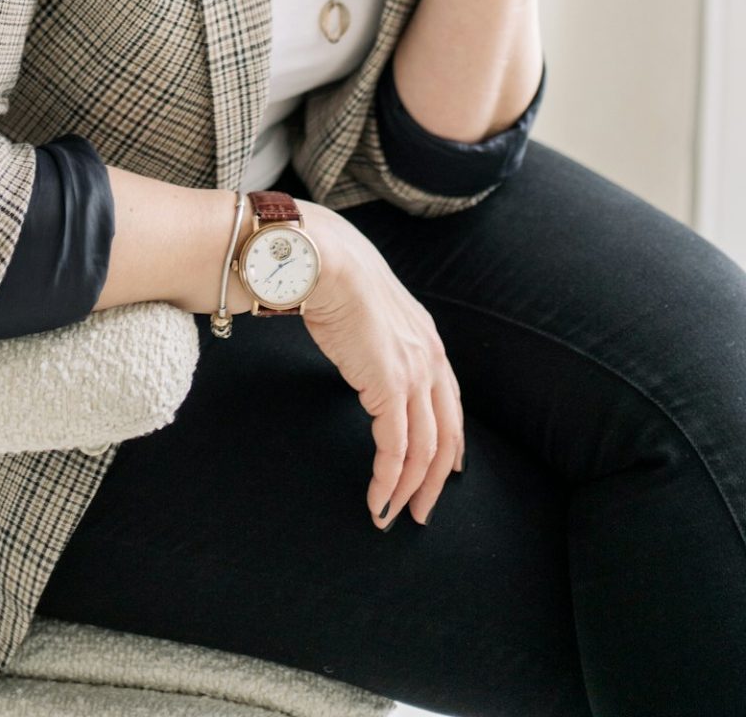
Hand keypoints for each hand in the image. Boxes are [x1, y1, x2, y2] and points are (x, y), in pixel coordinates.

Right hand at [300, 204, 463, 528]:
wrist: (324, 260)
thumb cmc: (335, 276)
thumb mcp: (369, 309)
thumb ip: (376, 334)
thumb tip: (361, 343)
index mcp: (428, 340)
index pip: (451, 404)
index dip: (450, 443)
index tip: (443, 472)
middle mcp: (431, 358)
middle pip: (446, 435)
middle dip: (434, 480)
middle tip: (419, 511)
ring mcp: (414, 373)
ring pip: (424, 450)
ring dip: (409, 489)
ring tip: (391, 516)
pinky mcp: (390, 386)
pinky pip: (395, 449)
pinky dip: (387, 481)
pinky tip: (376, 500)